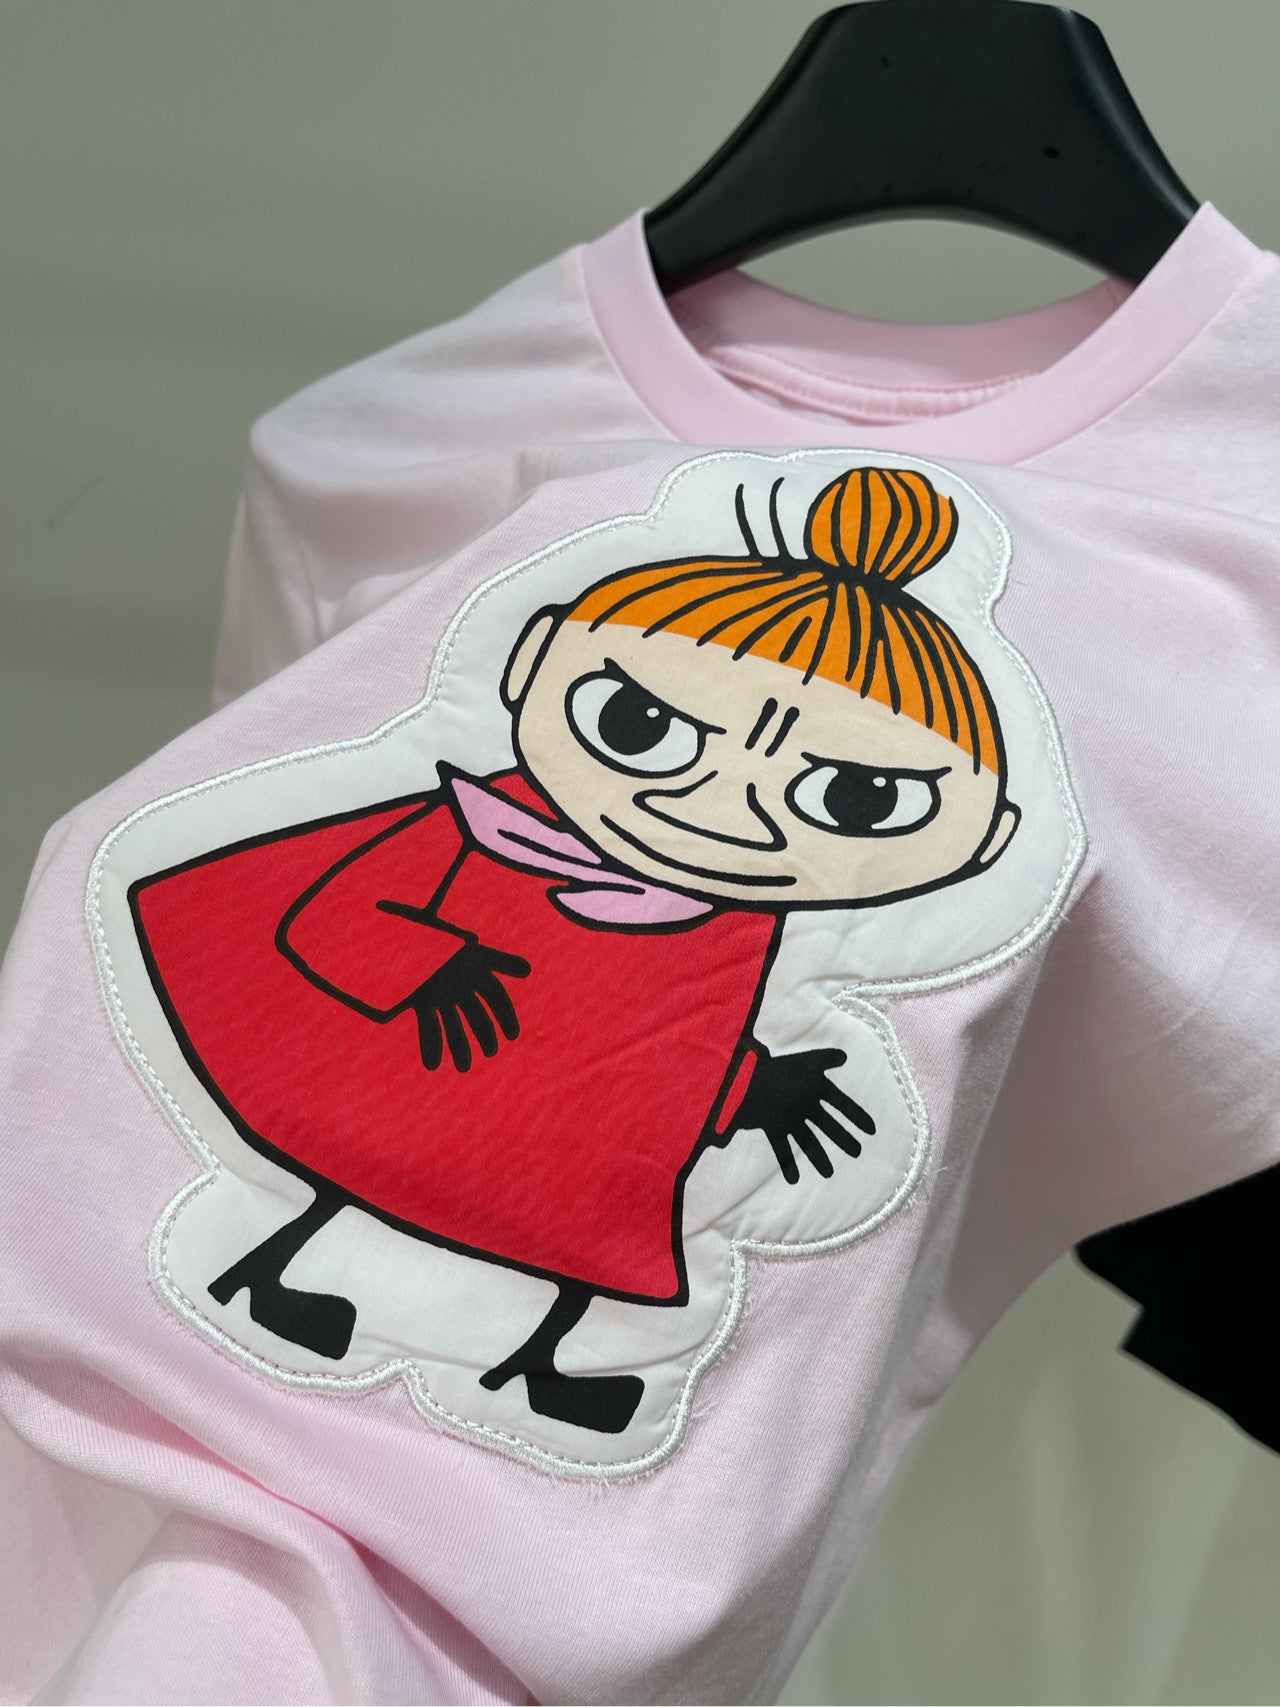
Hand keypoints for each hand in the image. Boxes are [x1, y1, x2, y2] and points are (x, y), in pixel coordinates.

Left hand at [408, 937, 530, 1071]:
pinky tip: (432, 1065)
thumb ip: (501, 961)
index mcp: (474, 970)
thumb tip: (529, 970)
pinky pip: (427, 1026)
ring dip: (458, 1046)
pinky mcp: (419, 1001)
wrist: (403, 937)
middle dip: (483, 1034)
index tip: (513, 1036)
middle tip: (490, 1052)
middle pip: (475, 1014)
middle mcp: (458, 985)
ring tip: (464, 1068)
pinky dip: (430, 1045)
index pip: (495, 995)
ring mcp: (438, 994)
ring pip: (452, 1024)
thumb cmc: (442, 941)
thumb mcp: (473, 951)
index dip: (505, 1015)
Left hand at [731, 1043, 874, 1183]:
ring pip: (807, 1140)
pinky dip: (787, 1164)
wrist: (744, 1078)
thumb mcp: (805, 1062)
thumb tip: (844, 1055)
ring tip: (828, 1173)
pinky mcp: (772, 1127)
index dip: (856, 1116)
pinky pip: (782, 1148)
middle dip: (842, 1138)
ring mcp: (788, 1117)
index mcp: (813, 1087)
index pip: (840, 1103)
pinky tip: (794, 1179)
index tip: (871, 1130)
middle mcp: (803, 1104)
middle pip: (827, 1124)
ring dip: (817, 1156)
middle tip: (857, 1152)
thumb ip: (825, 1059)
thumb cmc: (777, 1070)